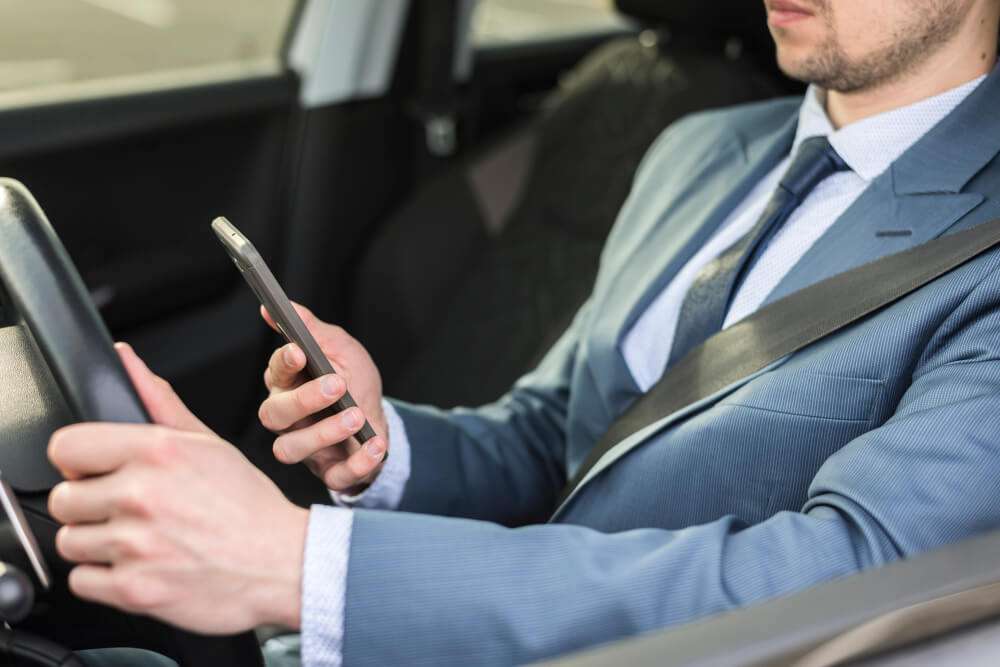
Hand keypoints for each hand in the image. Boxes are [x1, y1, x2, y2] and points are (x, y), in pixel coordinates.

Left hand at [47, 343, 307, 633]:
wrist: (283, 563)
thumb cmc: (248, 506)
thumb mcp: (207, 443)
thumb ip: (157, 400)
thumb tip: (125, 361)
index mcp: (158, 451)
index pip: (65, 447)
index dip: (79, 461)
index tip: (96, 472)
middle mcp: (142, 494)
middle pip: (63, 498)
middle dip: (89, 505)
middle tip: (126, 510)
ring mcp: (135, 544)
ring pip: (69, 542)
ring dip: (96, 544)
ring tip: (137, 539)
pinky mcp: (133, 588)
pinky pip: (82, 581)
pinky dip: (104, 579)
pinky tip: (139, 565)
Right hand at [258, 303, 388, 492]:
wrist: (378, 420)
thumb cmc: (353, 382)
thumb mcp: (340, 349)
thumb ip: (313, 330)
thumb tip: (283, 306)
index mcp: (287, 385)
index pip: (275, 374)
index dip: (284, 364)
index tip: (299, 351)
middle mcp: (289, 418)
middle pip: (274, 414)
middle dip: (304, 399)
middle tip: (336, 385)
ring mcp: (306, 448)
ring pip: (291, 449)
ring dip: (324, 433)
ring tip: (355, 416)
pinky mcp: (330, 472)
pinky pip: (335, 476)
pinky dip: (357, 463)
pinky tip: (375, 445)